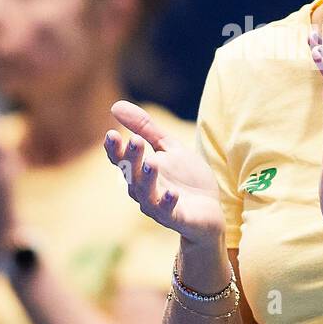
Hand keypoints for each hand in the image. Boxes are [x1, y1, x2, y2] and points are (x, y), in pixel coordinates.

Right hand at [105, 100, 224, 246]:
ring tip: (152, 161)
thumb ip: (146, 129)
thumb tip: (115, 105)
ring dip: (147, 178)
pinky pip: (168, 212)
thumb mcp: (168, 147)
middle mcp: (142, 190)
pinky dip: (168, 202)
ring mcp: (158, 206)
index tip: (111, 134)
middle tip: (136, 141)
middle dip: (132, 158)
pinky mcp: (176, 218)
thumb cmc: (186, 178)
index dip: (115, 149)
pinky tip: (172, 193)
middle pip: (132, 174)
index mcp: (139, 172)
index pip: (121, 160)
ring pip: (146, 193)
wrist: (211, 209)